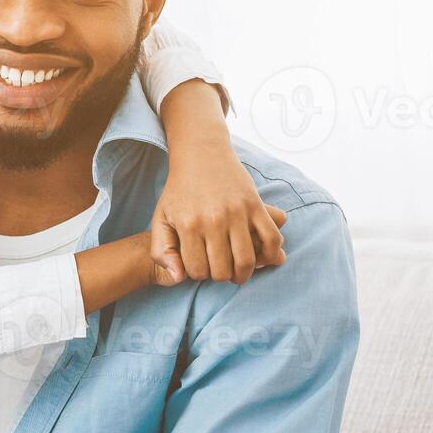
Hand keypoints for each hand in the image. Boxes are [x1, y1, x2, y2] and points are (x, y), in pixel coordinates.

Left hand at [152, 142, 287, 283]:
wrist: (201, 154)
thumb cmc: (180, 190)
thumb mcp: (161, 218)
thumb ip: (162, 250)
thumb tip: (178, 278)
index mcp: (189, 225)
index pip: (197, 271)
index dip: (199, 274)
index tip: (201, 264)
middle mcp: (214, 220)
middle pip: (222, 271)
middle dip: (220, 276)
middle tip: (220, 268)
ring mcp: (237, 212)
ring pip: (247, 261)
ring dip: (243, 273)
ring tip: (238, 270)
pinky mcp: (256, 204)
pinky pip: (271, 238)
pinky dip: (270, 253)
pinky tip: (261, 256)